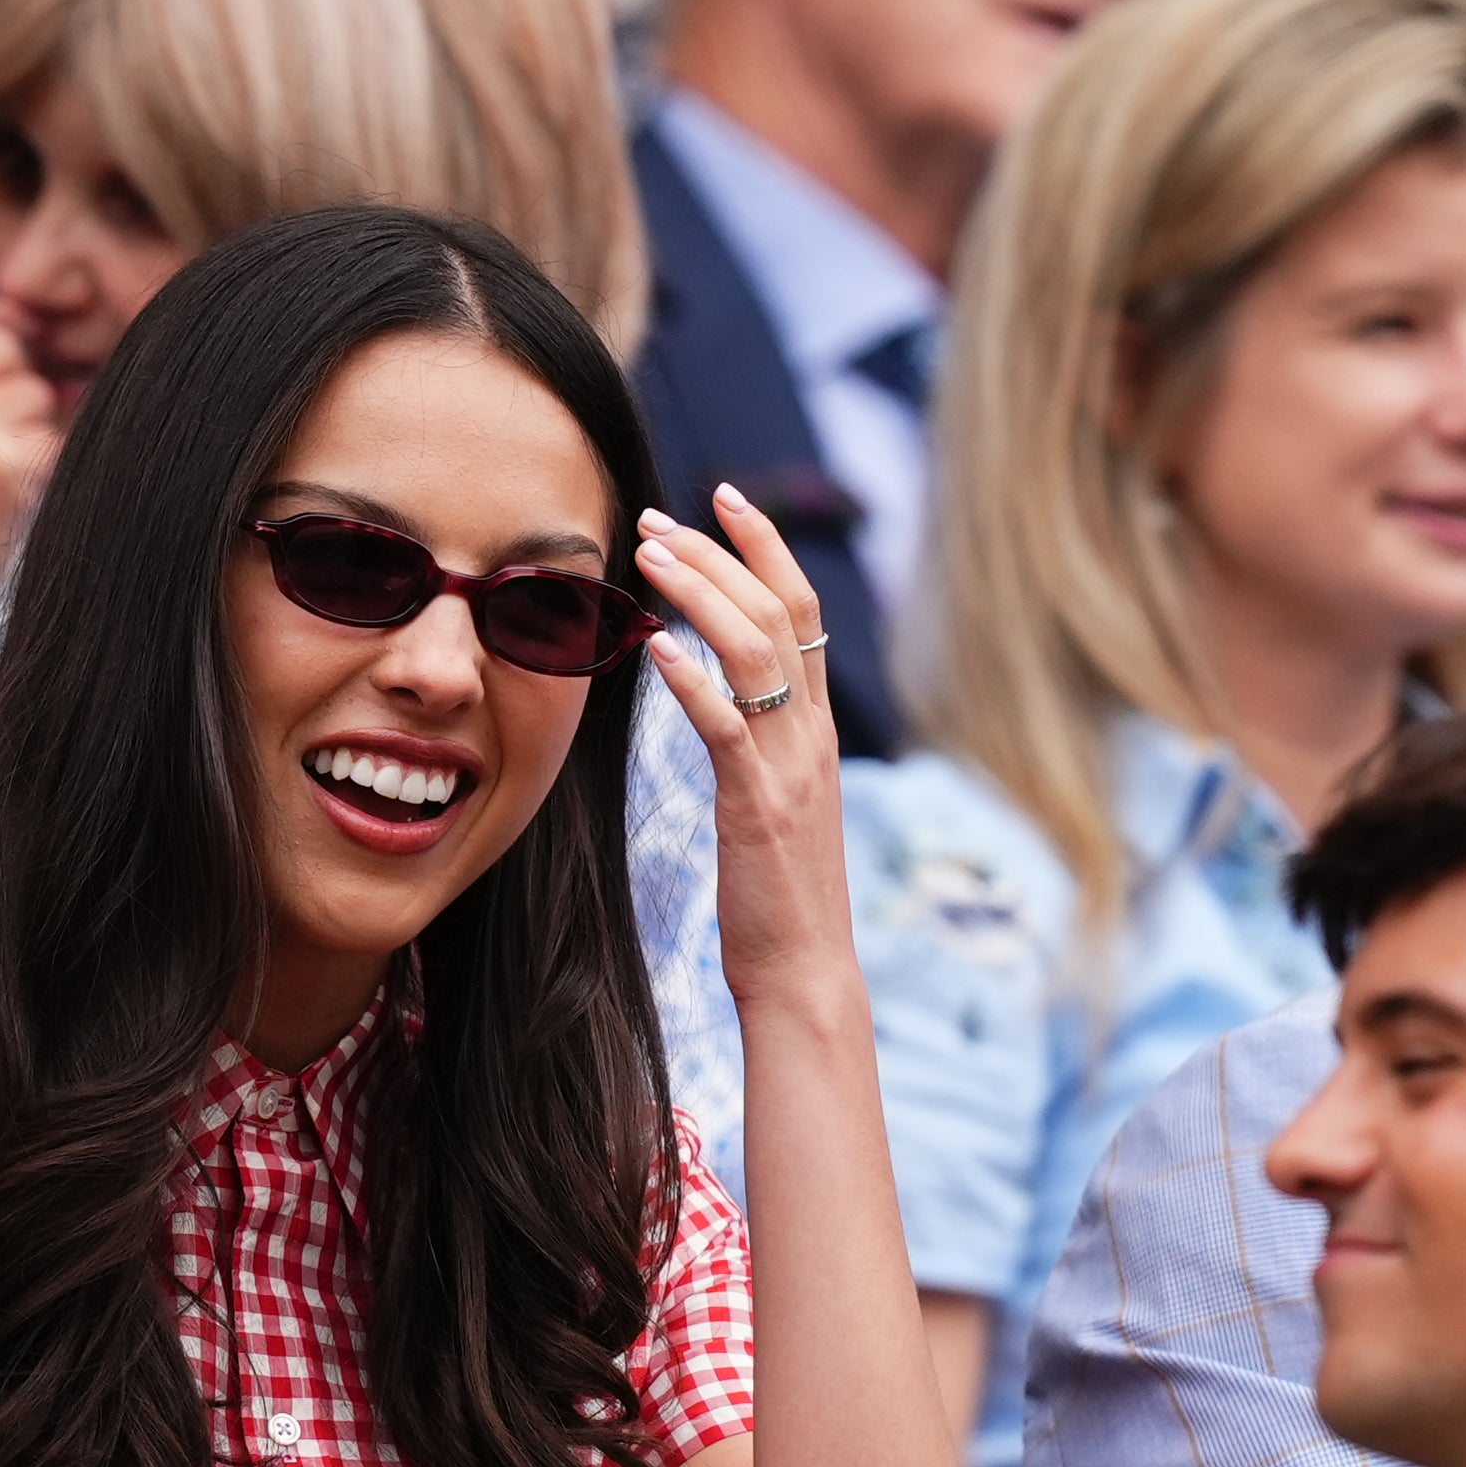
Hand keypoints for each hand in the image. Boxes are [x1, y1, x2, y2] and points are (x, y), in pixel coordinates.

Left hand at [637, 483, 849, 995]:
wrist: (805, 970)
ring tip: (648, 555)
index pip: (802, 609)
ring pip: (756, 651)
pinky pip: (727, 727)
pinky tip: (653, 647)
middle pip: (779, 611)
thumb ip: (761, 743)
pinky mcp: (759, 806)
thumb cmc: (779, 895)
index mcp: (817, 728)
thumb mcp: (776, 801)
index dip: (766, 546)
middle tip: (656, 517)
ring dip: (699, 594)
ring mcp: (792, 767)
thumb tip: (724, 698)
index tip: (723, 496)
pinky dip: (692, 681)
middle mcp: (813, 735)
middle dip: (718, 553)